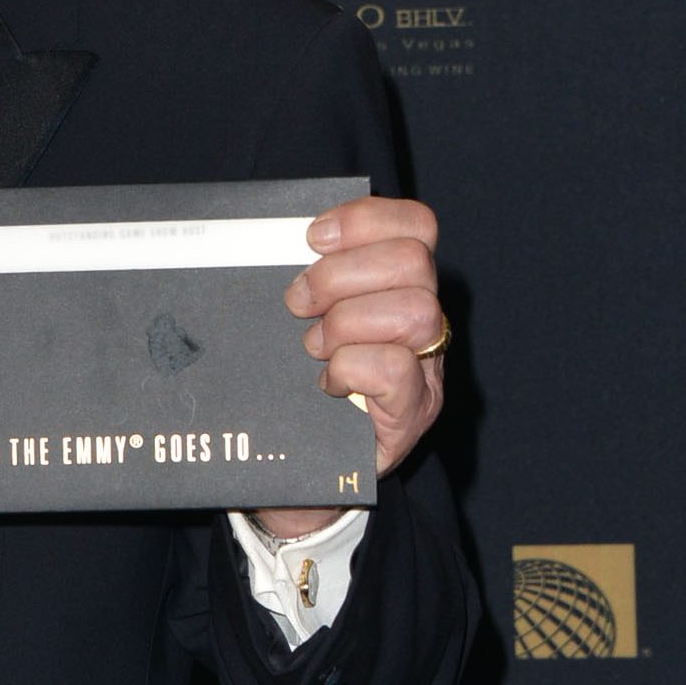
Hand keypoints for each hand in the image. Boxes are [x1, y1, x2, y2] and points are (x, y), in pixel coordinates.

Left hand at [253, 196, 444, 538]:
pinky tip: (327, 381)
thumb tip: (258, 234)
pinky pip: (396, 368)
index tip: (311, 238)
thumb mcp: (302, 315)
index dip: (365, 219)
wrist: (306, 466)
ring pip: (413, 310)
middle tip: (298, 303)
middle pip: (412, 261)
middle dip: (340, 275)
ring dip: (346, 323)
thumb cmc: (298, 380)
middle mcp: (424, 319)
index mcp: (398, 283)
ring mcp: (427, 366)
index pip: (416, 224)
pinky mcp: (413, 410)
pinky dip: (352, 368)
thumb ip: (304, 274)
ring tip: (313, 346)